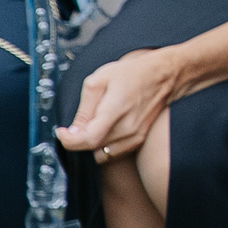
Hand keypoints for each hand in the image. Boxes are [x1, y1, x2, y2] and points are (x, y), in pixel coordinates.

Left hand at [56, 46, 182, 160]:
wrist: (166, 75)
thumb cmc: (134, 73)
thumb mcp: (100, 80)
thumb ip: (84, 108)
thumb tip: (73, 131)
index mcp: (115, 111)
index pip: (87, 140)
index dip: (68, 140)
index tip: (61, 132)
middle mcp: (127, 128)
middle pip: (91, 148)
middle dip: (78, 139)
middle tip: (78, 124)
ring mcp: (135, 136)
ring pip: (102, 154)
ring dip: (92, 144)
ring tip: (94, 125)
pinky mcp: (139, 140)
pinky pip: (113, 153)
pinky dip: (104, 146)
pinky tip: (106, 129)